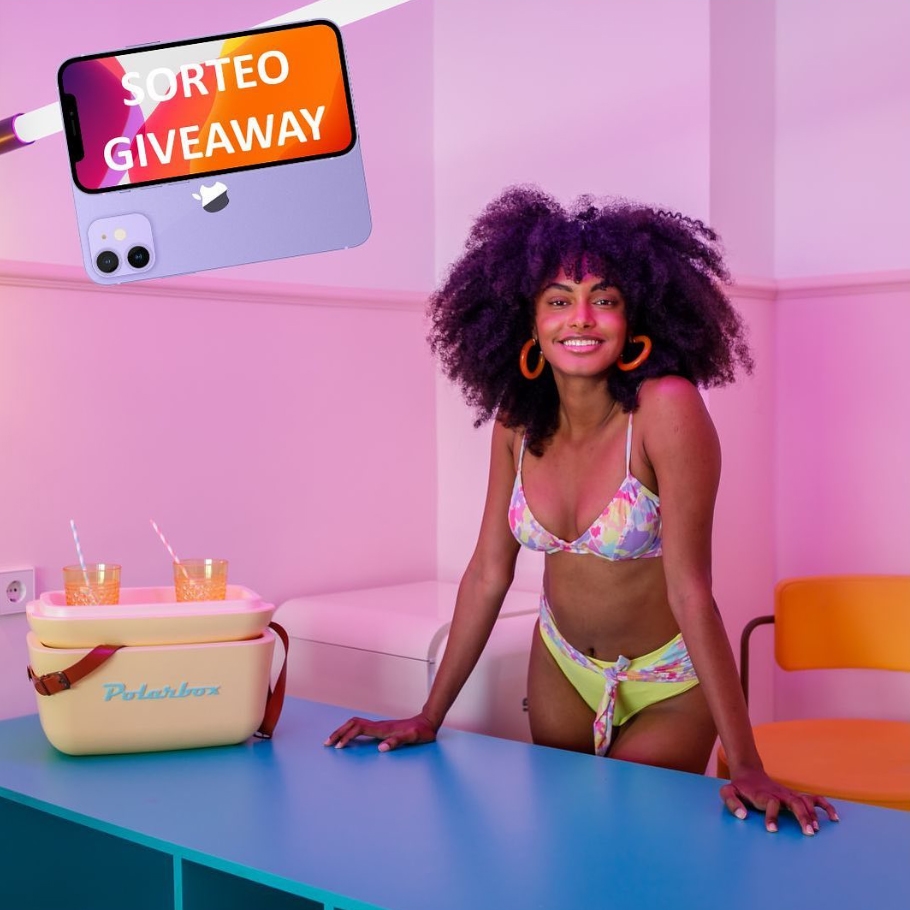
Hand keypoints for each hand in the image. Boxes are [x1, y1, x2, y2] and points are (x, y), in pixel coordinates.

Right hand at [324, 713, 437, 751]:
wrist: (427, 722)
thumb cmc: (420, 732)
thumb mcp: (412, 738)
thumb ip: (397, 742)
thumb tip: (381, 748)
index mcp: (383, 729)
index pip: (359, 730)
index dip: (347, 737)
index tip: (338, 747)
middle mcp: (378, 725)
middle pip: (352, 724)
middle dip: (338, 732)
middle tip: (326, 743)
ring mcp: (379, 726)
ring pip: (355, 724)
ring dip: (342, 731)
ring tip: (332, 740)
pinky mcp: (381, 728)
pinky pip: (360, 727)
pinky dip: (350, 731)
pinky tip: (348, 738)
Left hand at [720, 768, 838, 834]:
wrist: (749, 774)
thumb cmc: (739, 788)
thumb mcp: (728, 792)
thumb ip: (731, 802)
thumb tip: (742, 816)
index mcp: (763, 794)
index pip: (770, 802)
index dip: (772, 815)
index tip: (772, 830)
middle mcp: (779, 794)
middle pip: (794, 802)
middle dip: (802, 817)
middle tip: (808, 833)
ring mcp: (789, 794)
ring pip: (805, 801)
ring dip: (813, 814)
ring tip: (816, 830)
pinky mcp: (795, 796)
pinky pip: (814, 799)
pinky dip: (825, 806)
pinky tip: (834, 818)